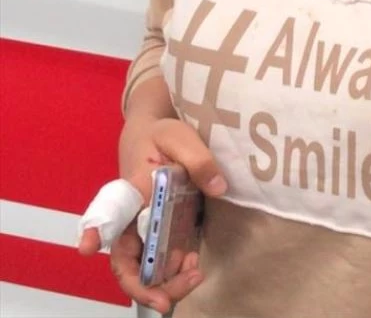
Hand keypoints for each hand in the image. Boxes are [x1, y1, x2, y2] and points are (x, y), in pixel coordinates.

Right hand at [77, 117, 226, 314]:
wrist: (156, 135)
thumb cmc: (162, 134)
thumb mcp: (181, 136)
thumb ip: (199, 159)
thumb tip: (218, 187)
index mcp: (131, 190)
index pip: (109, 211)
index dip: (95, 230)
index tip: (87, 247)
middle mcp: (131, 217)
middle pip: (125, 260)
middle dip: (142, 286)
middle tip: (165, 302)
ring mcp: (145, 229)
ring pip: (144, 269)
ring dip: (165, 283)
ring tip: (194, 274)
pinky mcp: (162, 233)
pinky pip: (162, 263)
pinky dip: (176, 274)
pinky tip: (195, 266)